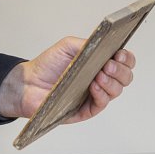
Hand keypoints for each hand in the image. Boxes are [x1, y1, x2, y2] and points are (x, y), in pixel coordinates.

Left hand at [0, 36, 136, 123]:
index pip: (123, 61)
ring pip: (116, 91)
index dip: (126, 58)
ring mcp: (95, 95)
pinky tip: (94, 87)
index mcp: (99, 63)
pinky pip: (101, 105)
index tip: (120, 54)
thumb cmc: (48, 64)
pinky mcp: (86, 110)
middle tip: (109, 65)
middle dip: (121, 70)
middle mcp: (101, 79)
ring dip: (111, 82)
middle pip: (125, 77)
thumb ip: (88, 43)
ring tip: (99, 75)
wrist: (28, 83)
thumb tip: (105, 45)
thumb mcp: (68, 46)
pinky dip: (101, 95)